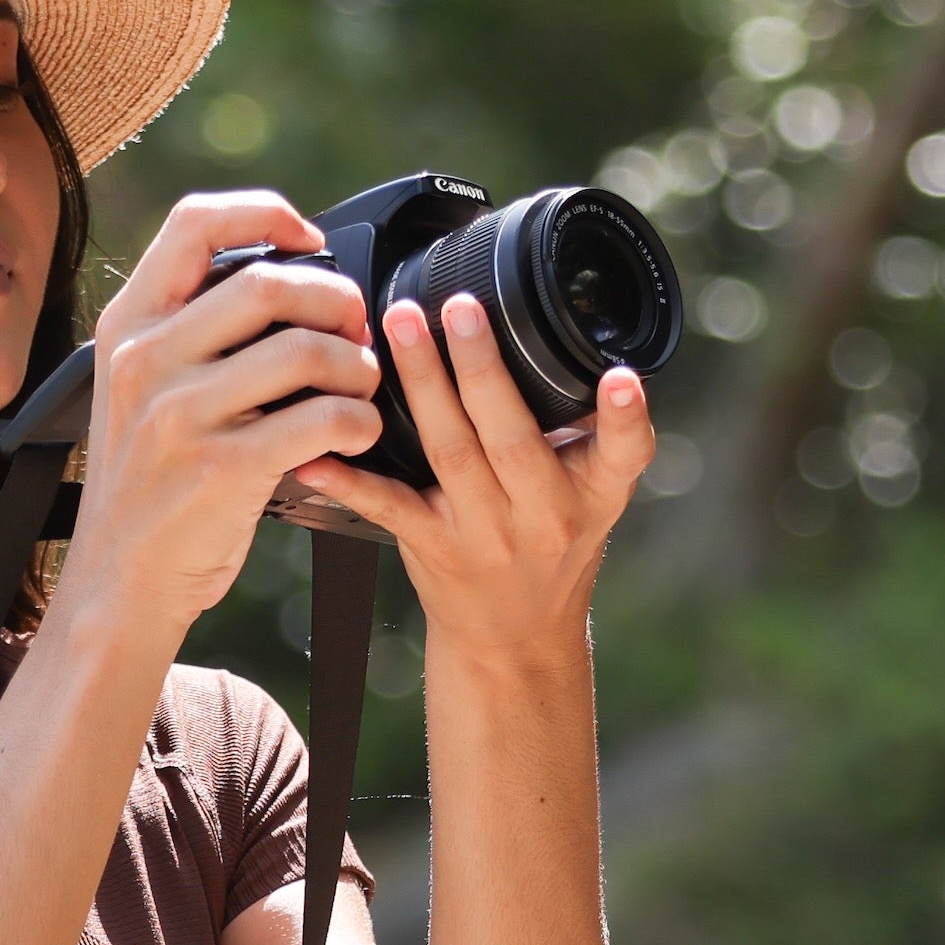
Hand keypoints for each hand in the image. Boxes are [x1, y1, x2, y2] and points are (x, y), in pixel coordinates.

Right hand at [54, 189, 386, 646]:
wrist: (120, 581)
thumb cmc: (150, 482)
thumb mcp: (141, 387)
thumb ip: (191, 329)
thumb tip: (289, 276)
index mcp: (128, 325)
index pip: (194, 223)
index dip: (265, 212)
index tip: (310, 238)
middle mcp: (145, 360)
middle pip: (269, 283)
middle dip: (335, 299)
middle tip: (356, 327)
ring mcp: (178, 415)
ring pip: (305, 350)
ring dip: (356, 364)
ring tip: (362, 386)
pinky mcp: (220, 470)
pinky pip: (320, 419)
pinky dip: (358, 420)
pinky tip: (358, 431)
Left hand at [283, 288, 654, 649]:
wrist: (514, 637)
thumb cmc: (552, 545)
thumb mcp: (594, 494)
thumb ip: (590, 432)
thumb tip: (571, 346)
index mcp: (593, 492)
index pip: (624, 453)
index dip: (626, 416)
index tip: (621, 379)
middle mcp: (543, 515)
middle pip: (511, 434)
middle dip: (483, 366)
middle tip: (460, 307)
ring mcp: (484, 534)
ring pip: (450, 451)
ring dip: (422, 383)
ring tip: (400, 326)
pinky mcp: (433, 546)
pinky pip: (387, 505)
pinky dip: (350, 478)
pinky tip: (318, 451)